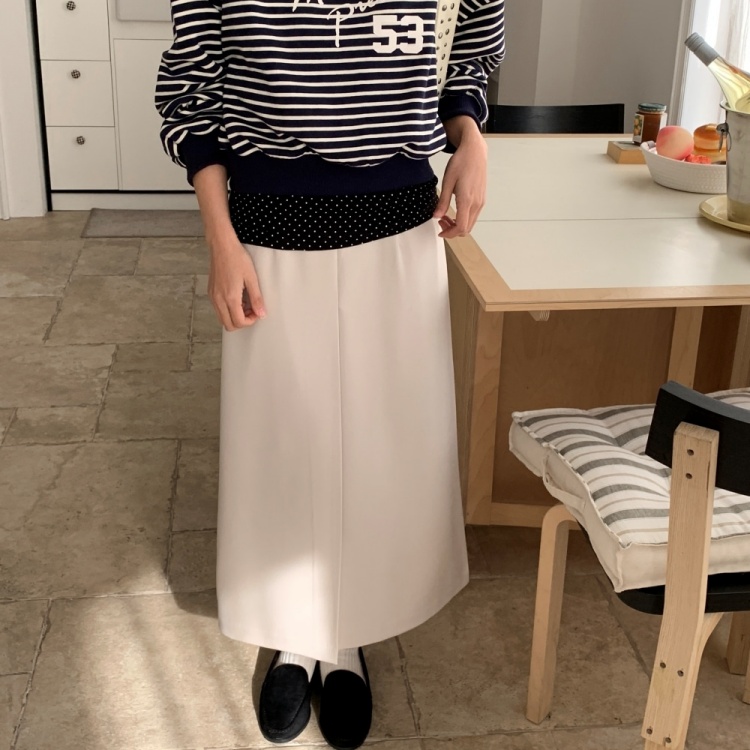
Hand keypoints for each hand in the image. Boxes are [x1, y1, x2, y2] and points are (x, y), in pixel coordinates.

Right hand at [207, 231, 266, 330]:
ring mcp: (213, 296)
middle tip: (251, 310)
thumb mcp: (252, 278)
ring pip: (222, 319)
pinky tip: (236, 298)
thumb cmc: (237, 259)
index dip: (250, 321)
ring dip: (234, 316)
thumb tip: (261, 313)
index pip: (239, 322)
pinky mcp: (211, 292)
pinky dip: (228, 310)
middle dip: (242, 322)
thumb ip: (256, 298)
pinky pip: (218, 309)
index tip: (257, 312)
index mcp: (230, 297)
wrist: (222, 246)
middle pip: (229, 325)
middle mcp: (219, 299)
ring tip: (245, 303)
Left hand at [433, 116, 487, 237]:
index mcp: (467, 200)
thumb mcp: (447, 182)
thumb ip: (443, 202)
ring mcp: (481, 201)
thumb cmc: (461, 163)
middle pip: (466, 229)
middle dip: (452, 230)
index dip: (449, 233)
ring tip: (446, 216)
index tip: (440, 231)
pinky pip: (473, 215)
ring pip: (470, 223)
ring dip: (458, 225)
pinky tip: (455, 210)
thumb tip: (436, 216)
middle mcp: (477, 203)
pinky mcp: (482, 198)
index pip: (460, 227)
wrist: (475, 151)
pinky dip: (463, 218)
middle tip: (440, 222)